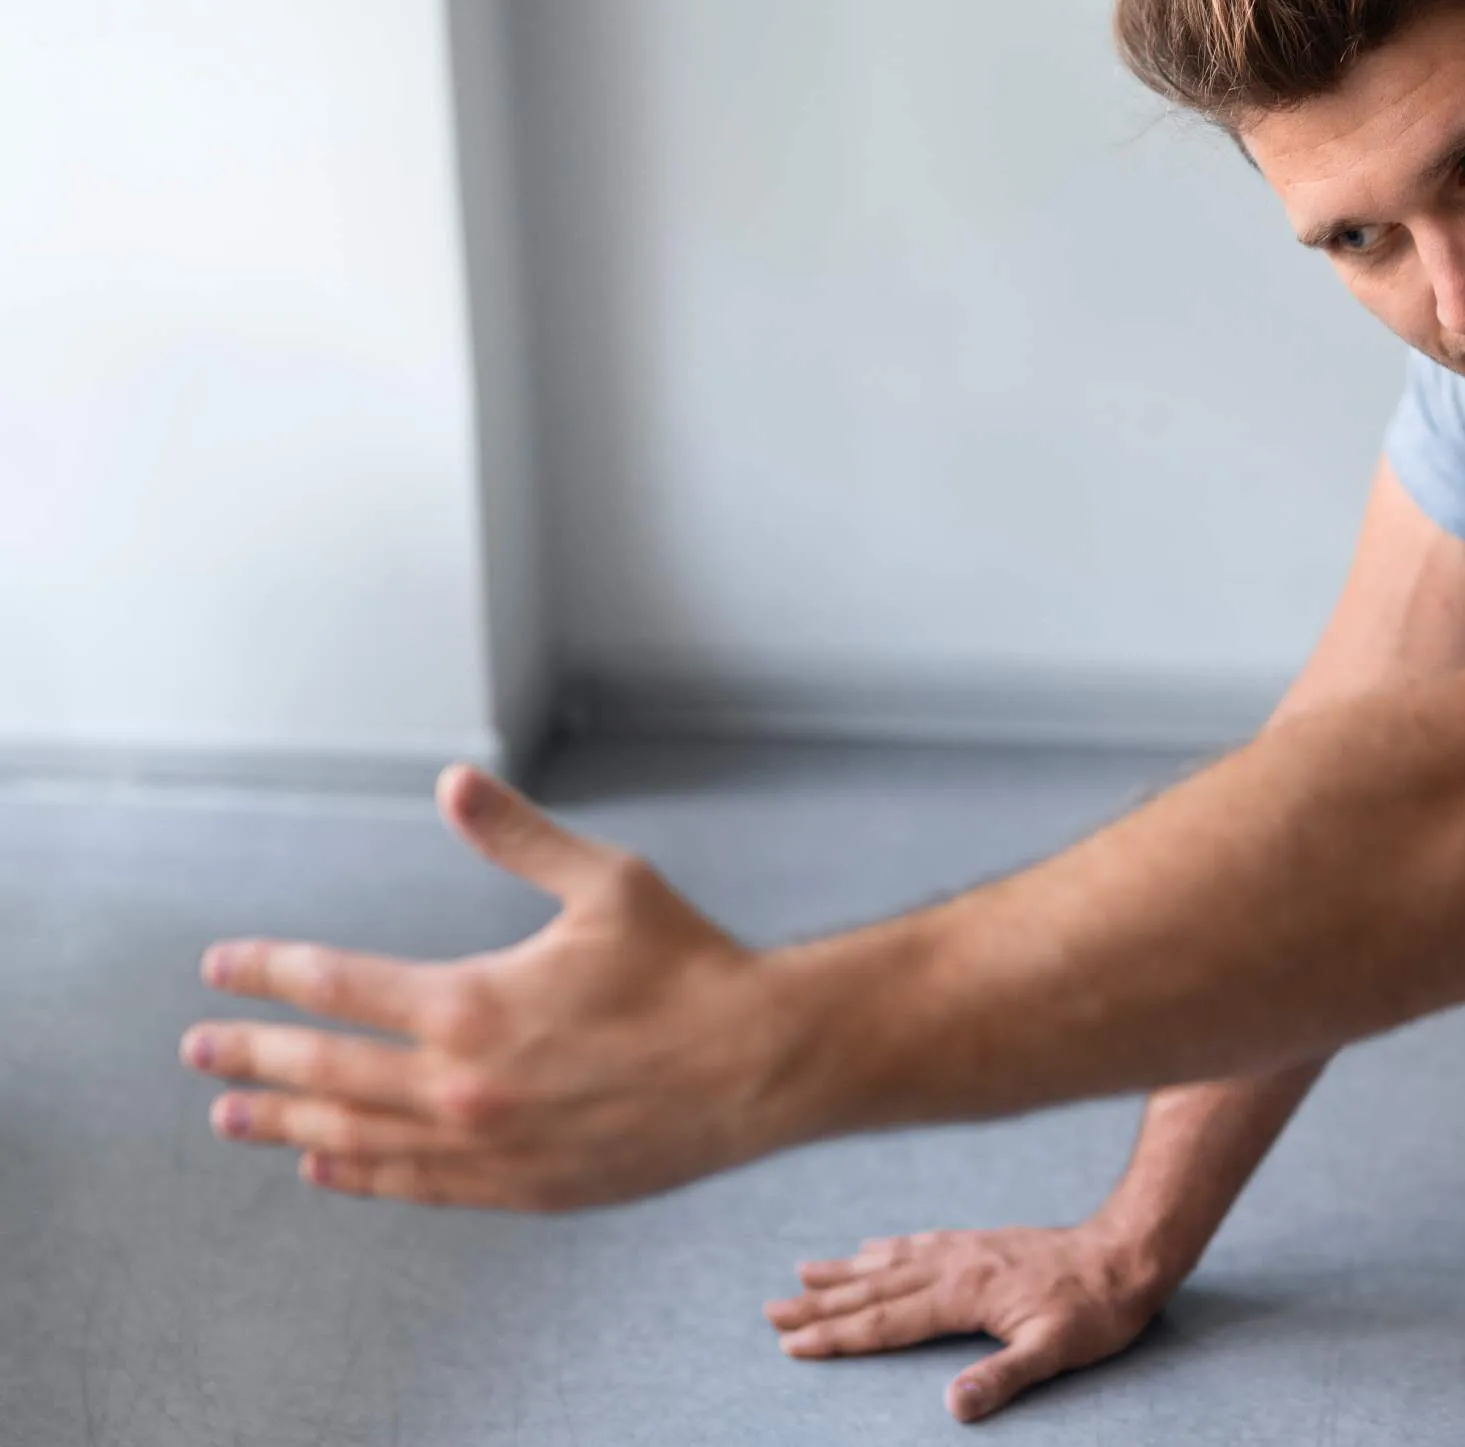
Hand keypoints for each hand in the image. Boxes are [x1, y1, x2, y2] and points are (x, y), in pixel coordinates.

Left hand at [181, 763, 797, 1209]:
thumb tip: (453, 782)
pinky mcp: (524, 1187)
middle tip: (198, 1053)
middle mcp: (463, 1084)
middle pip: (326, 1072)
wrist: (761, 1065)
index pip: (337, 986)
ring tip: (234, 1120)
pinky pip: (418, 1184)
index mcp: (472, 1003)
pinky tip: (326, 1168)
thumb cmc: (690, 967)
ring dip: (288, 1126)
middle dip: (254, 1059)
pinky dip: (361, 1174)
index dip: (270, 973)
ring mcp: (489, 1145)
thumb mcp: (608, 882)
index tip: (221, 968)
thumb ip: (518, 838)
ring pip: (358, 1138)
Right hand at [766, 1222, 1176, 1422]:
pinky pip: (918, 1243)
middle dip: (820, 1303)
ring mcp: (965, 1249)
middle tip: (769, 1311)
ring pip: (890, 1261)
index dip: (837, 1335)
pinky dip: (886, 1248)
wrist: (1128, 1254)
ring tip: (800, 1273)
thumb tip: (953, 1407)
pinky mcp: (980, 1242)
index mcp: (964, 1294)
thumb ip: (1004, 1378)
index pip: (886, 1320)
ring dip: (843, 1272)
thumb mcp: (1057, 1351)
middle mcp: (955, 1265)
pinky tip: (869, 1248)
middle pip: (874, 1288)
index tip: (790, 1344)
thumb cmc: (1096, 1309)